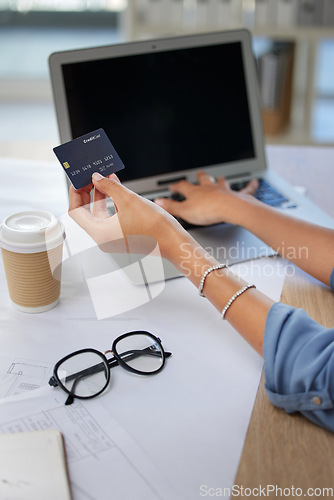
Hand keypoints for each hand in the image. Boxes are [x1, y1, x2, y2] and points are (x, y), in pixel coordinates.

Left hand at [68, 173, 187, 259]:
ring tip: (106, 177)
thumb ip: (109, 186)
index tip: (80, 180)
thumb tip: (97, 178)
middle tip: (91, 176)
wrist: (173, 241)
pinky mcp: (123, 234)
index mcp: (99, 233)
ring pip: (101, 212)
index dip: (76, 193)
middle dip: (89, 191)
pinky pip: (112, 216)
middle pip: (87, 211)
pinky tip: (117, 187)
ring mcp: (113, 237)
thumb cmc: (154, 228)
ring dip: (102, 194)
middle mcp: (104, 238)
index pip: (76, 211)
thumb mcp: (128, 200)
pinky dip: (112, 201)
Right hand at [155, 171, 258, 225]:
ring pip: (221, 183)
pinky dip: (250, 186)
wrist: (229, 209)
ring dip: (220, 180)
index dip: (176, 186)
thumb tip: (157, 203)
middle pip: (203, 180)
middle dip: (200, 176)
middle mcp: (209, 189)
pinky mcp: (237, 196)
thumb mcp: (184, 212)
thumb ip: (171, 207)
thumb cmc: (208, 211)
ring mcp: (224, 191)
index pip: (183, 187)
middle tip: (199, 173)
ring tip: (221, 177)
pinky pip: (245, 189)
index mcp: (195, 192)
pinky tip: (256, 182)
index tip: (172, 185)